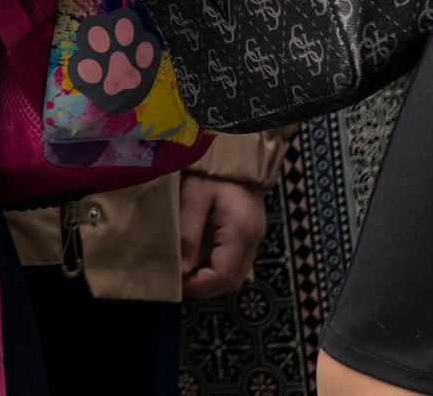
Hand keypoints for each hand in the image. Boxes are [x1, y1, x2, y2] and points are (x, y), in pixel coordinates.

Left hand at [179, 175, 267, 300]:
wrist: (237, 145)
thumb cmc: (211, 168)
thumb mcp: (193, 196)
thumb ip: (189, 233)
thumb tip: (183, 270)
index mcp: (240, 232)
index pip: (224, 276)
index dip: (200, 286)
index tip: (176, 282)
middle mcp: (254, 239)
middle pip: (233, 280)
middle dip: (206, 288)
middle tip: (179, 282)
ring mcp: (256, 236)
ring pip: (237, 273)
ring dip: (212, 280)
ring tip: (186, 274)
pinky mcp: (252, 230)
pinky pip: (237, 260)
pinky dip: (219, 268)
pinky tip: (199, 261)